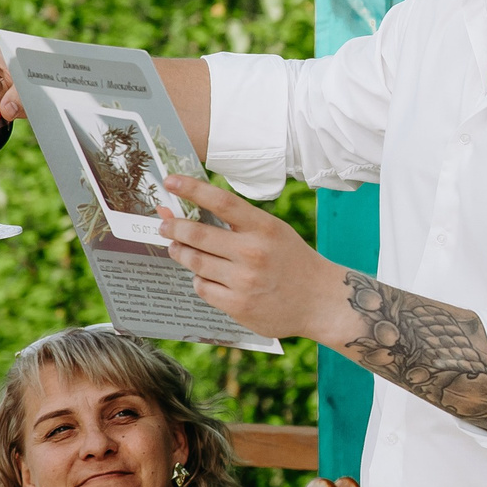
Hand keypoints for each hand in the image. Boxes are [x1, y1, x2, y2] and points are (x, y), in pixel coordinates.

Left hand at [158, 174, 347, 338]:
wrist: (321, 302)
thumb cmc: (293, 262)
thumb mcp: (275, 232)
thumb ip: (239, 223)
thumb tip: (192, 212)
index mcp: (264, 228)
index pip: (221, 202)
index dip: (191, 189)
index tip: (170, 181)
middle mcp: (253, 253)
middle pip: (197, 234)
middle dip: (173, 226)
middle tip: (165, 223)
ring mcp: (244, 281)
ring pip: (194, 262)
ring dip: (181, 252)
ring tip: (178, 247)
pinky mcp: (238, 306)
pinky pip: (202, 287)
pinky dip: (199, 279)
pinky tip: (206, 276)